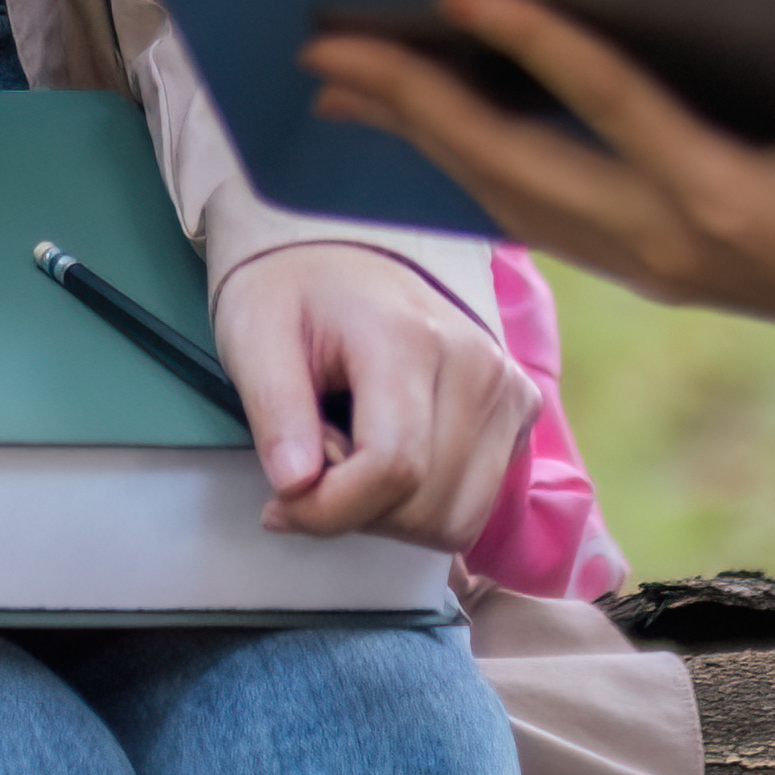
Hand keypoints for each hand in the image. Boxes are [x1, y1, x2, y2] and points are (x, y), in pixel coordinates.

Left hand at [213, 239, 538, 551]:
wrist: (344, 256)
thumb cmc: (294, 294)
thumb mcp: (255, 336)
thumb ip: (274, 410)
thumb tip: (296, 487)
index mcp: (410, 337)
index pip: (392, 467)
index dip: (330, 509)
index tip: (280, 506)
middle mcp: (477, 362)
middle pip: (426, 505)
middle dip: (356, 512)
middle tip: (312, 464)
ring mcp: (508, 387)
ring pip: (457, 518)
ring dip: (391, 515)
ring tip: (351, 458)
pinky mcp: (519, 410)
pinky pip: (474, 504)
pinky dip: (424, 506)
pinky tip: (388, 460)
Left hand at [311, 0, 774, 409]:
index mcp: (725, 201)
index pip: (605, 105)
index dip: (533, 40)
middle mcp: (668, 240)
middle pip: (515, 163)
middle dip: (417, 103)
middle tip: (324, 47)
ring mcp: (652, 260)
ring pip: (508, 197)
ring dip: (422, 138)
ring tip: (340, 84)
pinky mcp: (652, 263)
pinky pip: (532, 212)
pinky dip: (468, 168)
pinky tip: (429, 131)